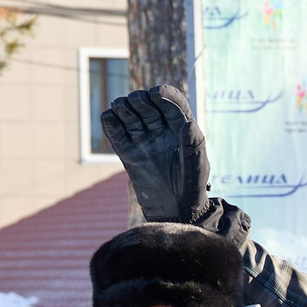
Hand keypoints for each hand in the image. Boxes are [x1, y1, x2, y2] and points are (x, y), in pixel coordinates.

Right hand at [98, 85, 209, 224]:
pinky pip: (115, 132)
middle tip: (136, 102)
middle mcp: (162, 131)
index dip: (163, 94)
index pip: (172, 101)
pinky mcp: (128, 152)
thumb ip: (193, 146)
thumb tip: (188, 124)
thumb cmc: (192, 189)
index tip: (156, 94)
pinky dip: (110, 122)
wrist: (174, 211)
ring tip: (121, 107)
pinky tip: (110, 118)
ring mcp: (143, 140)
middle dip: (140, 99)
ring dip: (123, 106)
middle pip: (147, 105)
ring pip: (129, 114)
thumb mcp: (196, 168)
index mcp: (182, 130)